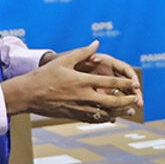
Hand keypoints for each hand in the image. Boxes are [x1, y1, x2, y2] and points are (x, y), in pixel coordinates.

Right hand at [4, 41, 138, 121]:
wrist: (28, 95)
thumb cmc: (45, 75)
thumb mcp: (63, 60)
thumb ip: (82, 52)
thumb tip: (96, 43)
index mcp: (82, 81)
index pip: (109, 82)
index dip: (125, 83)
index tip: (135, 83)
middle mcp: (83, 96)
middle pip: (112, 101)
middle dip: (126, 100)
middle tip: (136, 99)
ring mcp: (79, 108)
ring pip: (105, 113)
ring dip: (119, 112)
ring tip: (129, 110)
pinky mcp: (74, 116)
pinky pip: (95, 120)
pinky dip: (106, 118)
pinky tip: (112, 117)